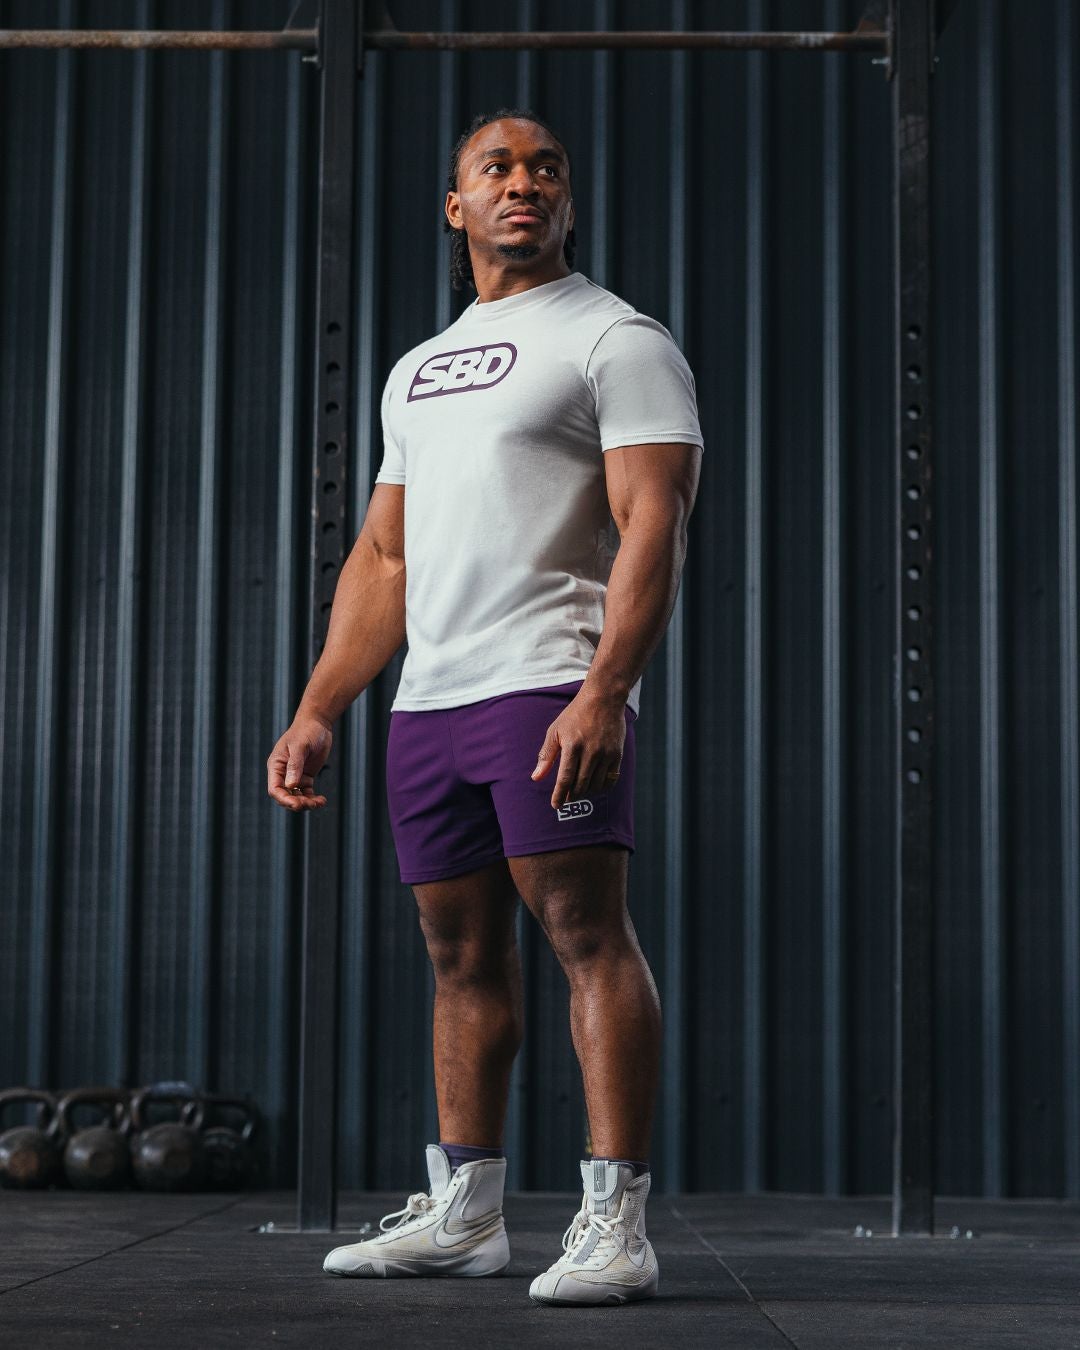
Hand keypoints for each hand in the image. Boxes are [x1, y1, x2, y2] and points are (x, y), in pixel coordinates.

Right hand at [266, 714, 332, 810]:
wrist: (317, 724)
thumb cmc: (306, 731)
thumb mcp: (300, 747)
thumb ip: (295, 766)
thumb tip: (291, 786)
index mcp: (276, 766)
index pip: (274, 789)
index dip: (284, 799)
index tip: (297, 804)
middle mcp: (283, 773)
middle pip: (285, 796)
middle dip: (296, 803)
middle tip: (311, 804)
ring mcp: (295, 776)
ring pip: (297, 797)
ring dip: (306, 803)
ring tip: (319, 803)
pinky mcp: (306, 777)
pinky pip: (307, 793)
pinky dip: (313, 799)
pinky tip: (322, 800)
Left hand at [530, 690, 625, 808]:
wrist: (603, 699)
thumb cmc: (575, 714)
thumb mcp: (555, 731)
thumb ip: (546, 756)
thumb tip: (536, 778)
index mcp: (572, 744)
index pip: (565, 777)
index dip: (559, 794)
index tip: (555, 805)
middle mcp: (590, 751)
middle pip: (580, 784)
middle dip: (572, 796)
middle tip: (566, 799)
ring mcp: (606, 753)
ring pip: (595, 784)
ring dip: (586, 793)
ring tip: (578, 792)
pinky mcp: (617, 754)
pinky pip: (610, 779)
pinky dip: (602, 787)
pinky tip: (594, 786)